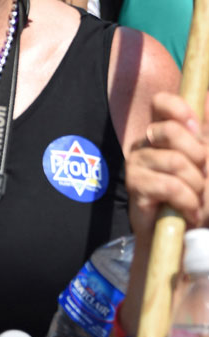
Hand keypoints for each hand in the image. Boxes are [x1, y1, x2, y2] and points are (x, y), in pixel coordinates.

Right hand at [127, 92, 208, 241]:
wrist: (189, 239)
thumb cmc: (202, 199)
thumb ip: (208, 133)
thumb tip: (206, 97)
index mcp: (165, 132)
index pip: (161, 103)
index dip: (178, 109)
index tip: (196, 127)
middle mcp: (147, 143)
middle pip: (170, 130)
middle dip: (197, 157)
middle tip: (202, 179)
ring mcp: (138, 163)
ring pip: (175, 161)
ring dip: (196, 187)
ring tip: (197, 203)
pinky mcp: (135, 186)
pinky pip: (169, 185)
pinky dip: (188, 202)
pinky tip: (189, 213)